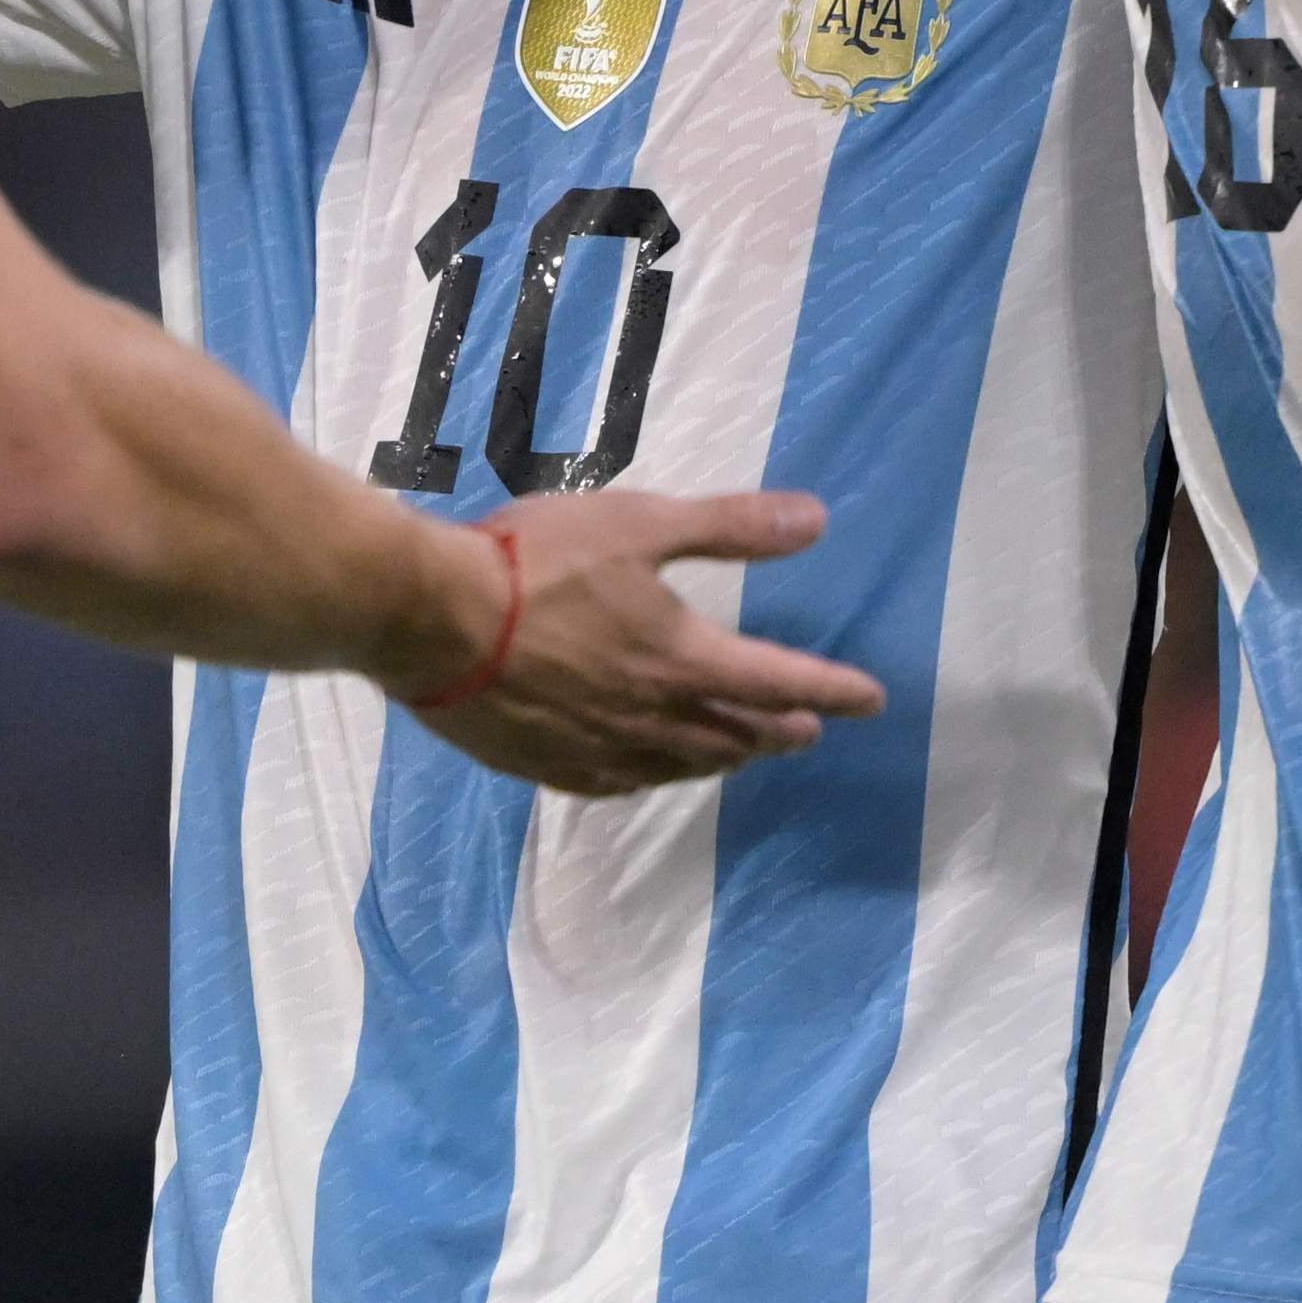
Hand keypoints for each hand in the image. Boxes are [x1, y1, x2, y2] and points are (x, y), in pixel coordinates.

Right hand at [410, 489, 886, 797]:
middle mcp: (654, 718)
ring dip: (723, 758)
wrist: (431, 618)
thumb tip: (817, 519)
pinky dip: (654, 775)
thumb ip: (729, 526)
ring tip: (739, 753)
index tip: (871, 700)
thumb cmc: (536, 561)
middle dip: (779, 732)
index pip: (780, 682)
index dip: (832, 690)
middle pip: (736, 736)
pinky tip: (647, 771)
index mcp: (684, 660)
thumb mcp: (639, 523)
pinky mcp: (550, 767)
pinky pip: (622, 783)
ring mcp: (600, 750)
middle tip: (806, 730)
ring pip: (682, 766)